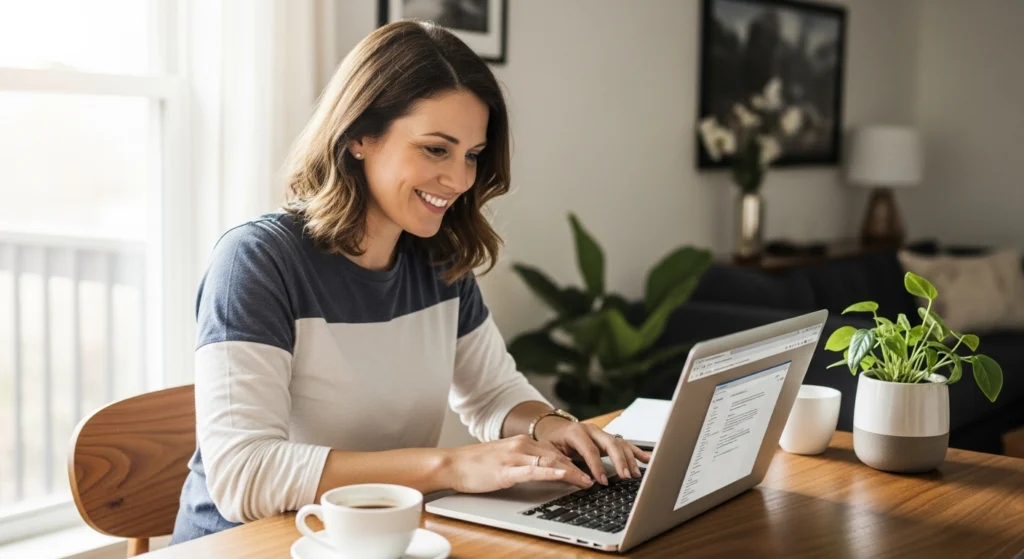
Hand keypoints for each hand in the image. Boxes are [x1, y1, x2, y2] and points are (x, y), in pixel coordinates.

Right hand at [444, 435, 594, 492]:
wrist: (452, 464)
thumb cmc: (474, 466)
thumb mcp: (503, 461)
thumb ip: (522, 463)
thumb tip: (541, 471)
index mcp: (521, 443)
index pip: (555, 451)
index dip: (574, 461)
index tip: (589, 470)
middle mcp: (521, 446)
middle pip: (557, 455)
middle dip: (579, 466)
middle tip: (597, 477)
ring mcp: (514, 457)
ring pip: (550, 461)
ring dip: (572, 471)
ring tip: (588, 481)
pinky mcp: (506, 469)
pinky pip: (534, 470)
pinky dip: (551, 471)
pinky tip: (564, 474)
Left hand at [534, 418, 650, 484]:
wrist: (552, 427)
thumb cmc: (552, 440)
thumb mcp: (551, 453)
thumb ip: (565, 466)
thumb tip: (581, 481)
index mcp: (576, 432)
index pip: (590, 450)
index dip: (597, 466)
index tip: (602, 481)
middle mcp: (591, 430)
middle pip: (610, 443)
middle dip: (619, 461)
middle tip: (625, 476)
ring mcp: (601, 433)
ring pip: (619, 443)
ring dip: (629, 458)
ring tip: (636, 474)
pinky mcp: (606, 438)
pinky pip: (623, 443)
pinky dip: (635, 451)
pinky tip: (646, 459)